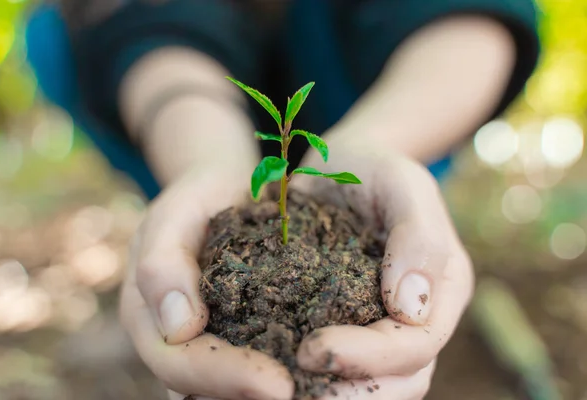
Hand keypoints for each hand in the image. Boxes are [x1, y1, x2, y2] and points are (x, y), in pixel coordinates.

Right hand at [119, 163, 294, 399]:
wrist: (224, 189)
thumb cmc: (198, 195)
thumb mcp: (177, 212)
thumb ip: (164, 261)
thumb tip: (178, 328)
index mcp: (147, 315)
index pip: (179, 363)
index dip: (224, 377)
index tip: (278, 384)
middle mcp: (174, 337)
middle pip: (202, 388)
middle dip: (249, 393)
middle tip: (303, 394)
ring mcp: (207, 337)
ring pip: (225, 385)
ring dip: (260, 390)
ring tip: (313, 390)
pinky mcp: (241, 332)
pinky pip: (256, 361)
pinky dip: (279, 369)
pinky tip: (316, 372)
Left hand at [291, 130, 473, 398]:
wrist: (343, 165)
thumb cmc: (373, 167)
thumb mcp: (400, 182)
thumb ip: (418, 237)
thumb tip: (411, 309)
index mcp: (442, 289)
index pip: (415, 346)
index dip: (369, 358)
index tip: (311, 349)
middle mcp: (418, 316)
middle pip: (399, 381)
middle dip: (349, 394)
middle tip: (288, 392)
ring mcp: (382, 323)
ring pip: (370, 384)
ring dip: (328, 394)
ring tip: (276, 390)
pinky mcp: (346, 321)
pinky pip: (335, 364)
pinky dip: (308, 377)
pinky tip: (269, 372)